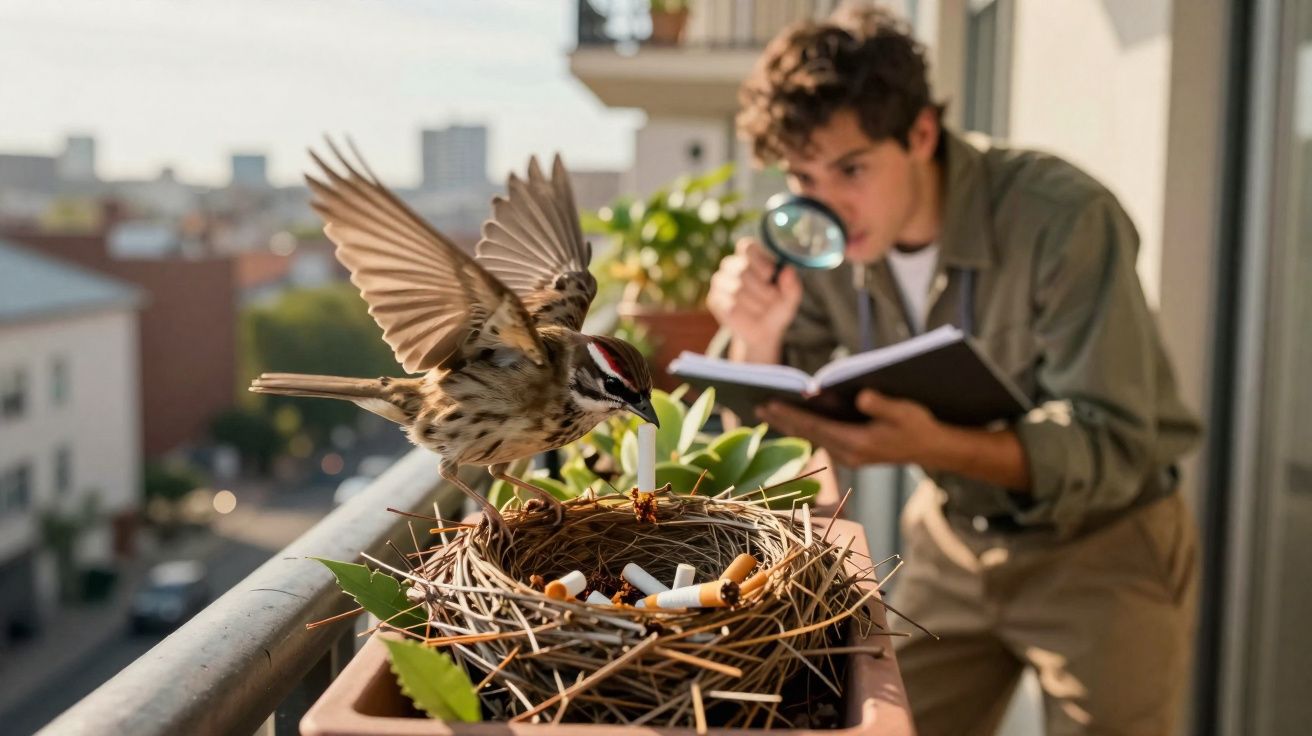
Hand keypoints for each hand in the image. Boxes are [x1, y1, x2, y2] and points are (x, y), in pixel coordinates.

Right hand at [707, 237, 802, 353]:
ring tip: (761, 309)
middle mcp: (731, 265)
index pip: (747, 247)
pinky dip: (745, 314)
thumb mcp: (790, 298)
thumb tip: (788, 270)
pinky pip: (731, 306)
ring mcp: (720, 281)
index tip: (770, 274)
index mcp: (750, 256)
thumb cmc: (776, 308)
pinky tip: (749, 316)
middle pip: (743, 270)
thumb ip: (792, 285)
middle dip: (763, 290)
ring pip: (737, 290)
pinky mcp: (714, 299)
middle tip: (772, 299)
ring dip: (756, 304)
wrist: (763, 332)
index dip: (759, 260)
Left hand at [756, 390, 944, 466]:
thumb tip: (861, 395)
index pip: (815, 427)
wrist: (932, 448)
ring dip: (789, 424)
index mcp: (858, 443)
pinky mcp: (850, 453)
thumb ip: (882, 404)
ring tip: (767, 409)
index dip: (790, 414)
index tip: (769, 404)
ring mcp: (848, 456)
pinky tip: (791, 418)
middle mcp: (848, 453)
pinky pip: (820, 439)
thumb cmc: (919, 426)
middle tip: (756, 405)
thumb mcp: (906, 411)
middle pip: (807, 434)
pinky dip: (803, 428)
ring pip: (811, 438)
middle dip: (782, 419)